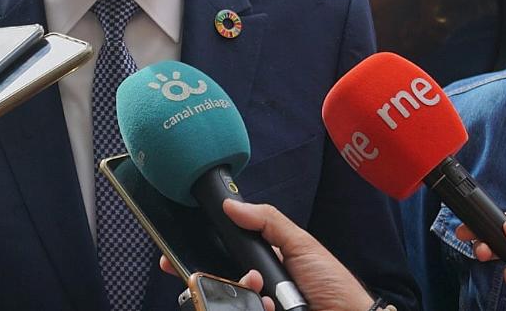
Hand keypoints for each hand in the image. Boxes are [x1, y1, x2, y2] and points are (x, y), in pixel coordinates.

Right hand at [161, 201, 372, 310]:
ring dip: (237, 292)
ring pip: (223, 302)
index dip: (198, 255)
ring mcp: (256, 306)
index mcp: (261, 263)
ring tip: (258, 287)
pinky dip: (251, 307)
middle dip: (210, 276)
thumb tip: (231, 204)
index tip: (173, 254)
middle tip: (214, 273)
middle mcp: (255, 288)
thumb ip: (268, 221)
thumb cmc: (332, 283)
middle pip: (215, 283)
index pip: (221, 258)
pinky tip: (268, 306)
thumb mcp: (301, 244)